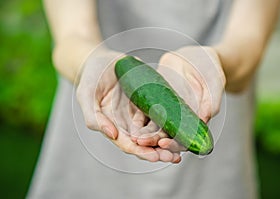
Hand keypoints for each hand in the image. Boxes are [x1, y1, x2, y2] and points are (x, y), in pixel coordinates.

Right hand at [76, 48, 180, 162]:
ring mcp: (139, 112)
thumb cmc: (91, 77)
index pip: (128, 143)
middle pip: (144, 142)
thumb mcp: (86, 95)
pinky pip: (161, 114)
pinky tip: (183, 127)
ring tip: (182, 148)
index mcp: (113, 125)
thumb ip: (93, 116)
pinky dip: (171, 122)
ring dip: (168, 141)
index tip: (155, 157)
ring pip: (155, 131)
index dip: (141, 152)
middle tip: (173, 158)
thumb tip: (111, 134)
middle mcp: (127, 123)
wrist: (102, 60)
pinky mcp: (149, 100)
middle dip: (158, 152)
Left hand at [133, 46, 225, 152]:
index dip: (175, 143)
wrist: (195, 58)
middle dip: (154, 141)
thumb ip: (211, 100)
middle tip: (141, 142)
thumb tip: (205, 118)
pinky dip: (139, 118)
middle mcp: (180, 119)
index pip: (185, 138)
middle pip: (166, 135)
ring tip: (134, 137)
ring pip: (154, 127)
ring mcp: (167, 110)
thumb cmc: (209, 70)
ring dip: (144, 133)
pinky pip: (146, 111)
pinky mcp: (156, 100)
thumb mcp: (214, 82)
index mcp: (195, 119)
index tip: (164, 143)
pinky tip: (131, 122)